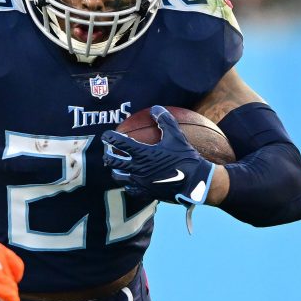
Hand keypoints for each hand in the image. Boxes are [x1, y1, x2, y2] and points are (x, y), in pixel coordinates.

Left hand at [101, 106, 214, 229]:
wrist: (195, 182)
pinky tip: (130, 182)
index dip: (109, 138)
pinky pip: (131, 189)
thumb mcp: (176, 136)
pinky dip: (128, 184)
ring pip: (119, 177)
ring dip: (115, 171)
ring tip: (116, 167)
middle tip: (107, 151)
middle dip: (108, 155)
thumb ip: (165, 121)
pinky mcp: (146, 192)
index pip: (119, 143)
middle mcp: (137, 168)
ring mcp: (140, 182)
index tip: (105, 135)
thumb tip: (156, 108)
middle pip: (113, 161)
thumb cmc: (185, 158)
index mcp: (142, 153)